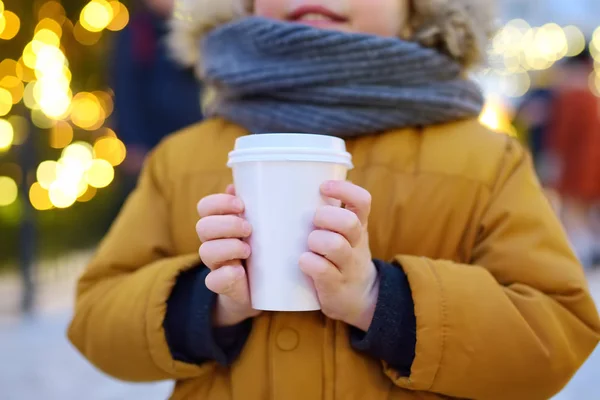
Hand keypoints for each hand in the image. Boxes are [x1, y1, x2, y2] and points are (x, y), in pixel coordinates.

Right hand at [196, 185, 260, 326]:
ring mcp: (216, 265)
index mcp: (220, 224)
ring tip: (249, 250)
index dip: (218, 202)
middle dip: (227, 224)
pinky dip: (225, 274)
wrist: (262, 290)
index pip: (205, 206)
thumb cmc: (263, 250)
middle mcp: (213, 242)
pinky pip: (212, 281)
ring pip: (206, 251)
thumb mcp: (263, 226)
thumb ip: (256, 205)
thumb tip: (241, 183)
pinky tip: (239, 270)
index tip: (241, 205)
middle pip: (203, 227)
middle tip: (249, 228)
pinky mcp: (222, 285)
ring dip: (228, 247)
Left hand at [299, 180, 378, 331]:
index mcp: (358, 226)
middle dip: (327, 216)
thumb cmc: (340, 256)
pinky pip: (323, 271)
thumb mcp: (345, 233)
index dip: (345, 190)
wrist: (359, 298)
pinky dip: (309, 263)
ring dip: (317, 240)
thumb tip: (290, 185)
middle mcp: (356, 244)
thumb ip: (329, 213)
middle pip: (350, 222)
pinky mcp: (336, 286)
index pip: (362, 201)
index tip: (323, 187)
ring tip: (309, 243)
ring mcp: (348, 266)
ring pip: (336, 245)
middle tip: (314, 220)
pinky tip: (303, 261)